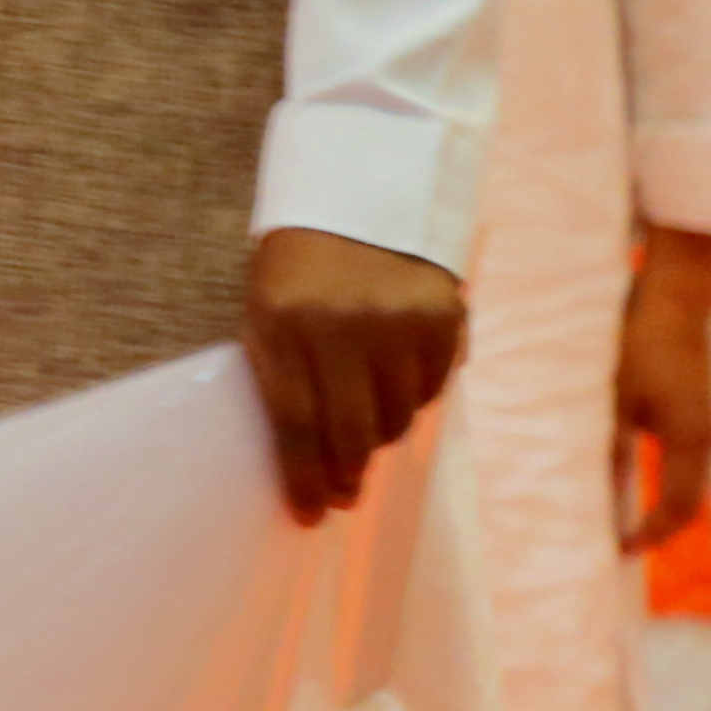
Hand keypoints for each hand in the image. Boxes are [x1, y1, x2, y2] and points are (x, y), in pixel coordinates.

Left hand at [243, 225, 463, 523]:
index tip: (308, 515)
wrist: (358, 195)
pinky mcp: (443, 319)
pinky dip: (413, 395)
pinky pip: (430, 391)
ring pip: (396, 419)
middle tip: (344, 494)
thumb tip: (312, 469)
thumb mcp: (268, 310)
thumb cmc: (298, 268)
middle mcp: (342, 324)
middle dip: (345, 473)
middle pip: (350, 433)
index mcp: (283, 320)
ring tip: (365, 415)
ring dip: (379, 430)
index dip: (302, 477)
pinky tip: (396, 372)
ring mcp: (397, 322)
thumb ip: (283, 378)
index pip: (294, 421)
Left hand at [615, 227, 710, 552]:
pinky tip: (626, 475)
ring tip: (621, 517)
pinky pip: (678, 460)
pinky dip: (658, 477)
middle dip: (657, 526)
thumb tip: (588, 484)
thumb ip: (606, 441)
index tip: (619, 549)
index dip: (651, 533)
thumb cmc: (639, 345)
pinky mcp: (689, 411)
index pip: (678, 507)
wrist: (671, 302)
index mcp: (689, 442)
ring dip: (658, 501)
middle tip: (619, 543)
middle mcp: (702, 440)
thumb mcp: (613, 394)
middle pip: (686, 501)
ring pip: (683, 481)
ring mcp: (699, 425)